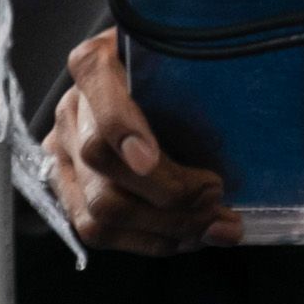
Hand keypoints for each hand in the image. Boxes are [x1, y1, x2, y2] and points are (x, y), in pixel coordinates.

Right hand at [43, 27, 241, 252]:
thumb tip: (240, 128)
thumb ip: (200, 79)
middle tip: (216, 196)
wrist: (141, 92)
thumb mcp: (185, 62)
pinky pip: (99, 233)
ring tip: (213, 226)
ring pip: (98, 209)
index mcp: (98, 62)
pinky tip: (190, 237)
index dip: (118, 123)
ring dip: (165, 227)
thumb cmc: (175, 75)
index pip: (94, 82)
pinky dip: (152, 241)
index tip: (149, 159)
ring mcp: (63, 155)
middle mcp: (72, 108)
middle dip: (165, 191)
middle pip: (99, 159)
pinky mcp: (67, 194)